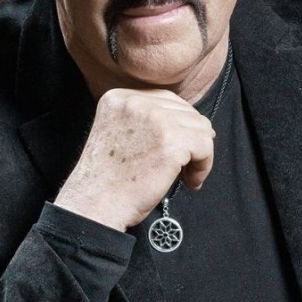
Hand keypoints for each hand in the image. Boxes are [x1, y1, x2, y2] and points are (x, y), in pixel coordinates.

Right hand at [54, 88, 214, 231]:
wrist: (95, 204)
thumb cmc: (107, 179)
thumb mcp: (117, 133)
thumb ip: (144, 120)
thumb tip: (191, 121)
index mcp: (120, 98)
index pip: (167, 100)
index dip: (178, 125)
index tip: (177, 148)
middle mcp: (137, 102)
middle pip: (187, 112)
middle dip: (191, 140)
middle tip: (184, 166)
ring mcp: (155, 119)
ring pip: (201, 128)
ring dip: (199, 154)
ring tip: (186, 175)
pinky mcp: (172, 141)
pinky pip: (205, 146)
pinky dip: (204, 166)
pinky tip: (191, 181)